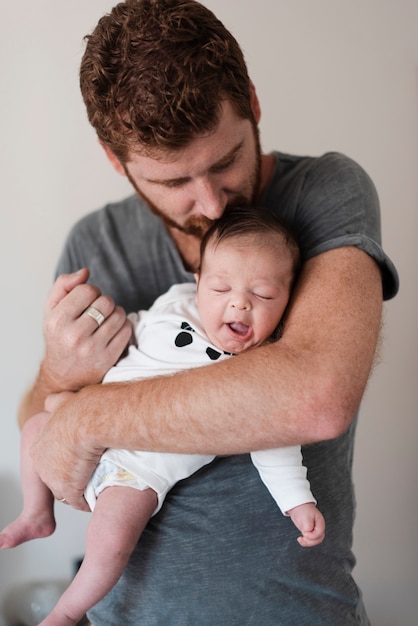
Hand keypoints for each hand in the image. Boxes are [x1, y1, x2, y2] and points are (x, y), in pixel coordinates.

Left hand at [31, 390, 103, 510]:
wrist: (89, 420)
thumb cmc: (82, 409)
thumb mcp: (63, 401)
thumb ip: (55, 403)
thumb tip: (51, 401)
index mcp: (40, 446)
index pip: (50, 461)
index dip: (65, 461)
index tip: (79, 458)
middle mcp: (42, 464)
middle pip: (55, 478)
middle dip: (69, 478)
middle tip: (87, 473)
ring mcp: (53, 478)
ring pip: (65, 491)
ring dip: (78, 490)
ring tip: (93, 486)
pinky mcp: (68, 489)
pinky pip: (78, 502)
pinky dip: (86, 502)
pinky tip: (95, 497)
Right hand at [41, 268, 131, 393]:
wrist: (63, 375)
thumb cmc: (59, 336)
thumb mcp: (51, 310)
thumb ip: (64, 285)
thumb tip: (85, 272)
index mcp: (58, 321)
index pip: (88, 290)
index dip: (91, 292)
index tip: (87, 301)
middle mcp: (74, 336)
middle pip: (106, 301)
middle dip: (104, 302)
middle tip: (97, 311)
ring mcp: (93, 349)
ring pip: (119, 314)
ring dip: (115, 313)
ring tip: (105, 320)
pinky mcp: (108, 358)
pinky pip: (127, 330)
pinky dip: (123, 326)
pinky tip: (112, 330)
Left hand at [288, 502, 325, 546]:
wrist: (298, 506)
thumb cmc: (303, 509)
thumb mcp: (306, 517)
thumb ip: (308, 527)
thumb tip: (307, 535)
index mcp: (320, 522)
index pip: (319, 533)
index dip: (312, 536)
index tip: (304, 534)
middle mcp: (318, 527)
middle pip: (318, 539)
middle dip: (310, 541)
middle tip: (303, 538)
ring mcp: (314, 530)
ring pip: (314, 541)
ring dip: (307, 543)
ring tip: (300, 539)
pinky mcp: (309, 532)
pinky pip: (310, 540)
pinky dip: (305, 542)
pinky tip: (300, 539)